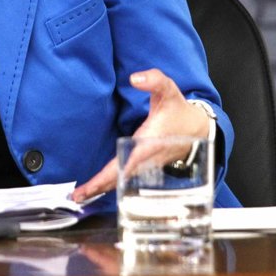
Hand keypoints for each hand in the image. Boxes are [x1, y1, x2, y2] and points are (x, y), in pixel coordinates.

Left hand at [70, 69, 211, 202]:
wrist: (197, 129)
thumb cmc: (178, 110)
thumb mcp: (169, 90)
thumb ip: (154, 80)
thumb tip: (135, 78)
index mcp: (149, 142)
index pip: (126, 163)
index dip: (109, 176)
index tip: (92, 186)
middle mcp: (147, 158)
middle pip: (120, 178)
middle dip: (99, 188)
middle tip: (77, 197)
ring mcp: (147, 165)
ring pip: (123, 181)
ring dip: (103, 188)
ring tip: (82, 196)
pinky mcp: (146, 166)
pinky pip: (127, 178)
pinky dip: (112, 184)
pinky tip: (98, 188)